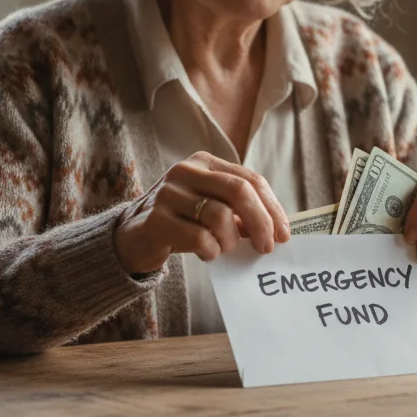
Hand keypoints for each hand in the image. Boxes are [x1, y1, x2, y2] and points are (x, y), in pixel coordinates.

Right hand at [112, 152, 290, 274]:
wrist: (133, 238)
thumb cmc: (182, 223)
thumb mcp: (211, 209)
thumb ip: (240, 212)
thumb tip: (277, 229)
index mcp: (205, 162)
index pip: (250, 180)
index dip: (272, 208)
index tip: (284, 234)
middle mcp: (186, 171)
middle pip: (239, 191)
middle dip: (261, 222)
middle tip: (267, 247)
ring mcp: (168, 193)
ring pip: (220, 216)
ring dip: (231, 240)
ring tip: (224, 249)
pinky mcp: (156, 220)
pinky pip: (200, 238)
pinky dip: (211, 251)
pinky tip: (207, 253)